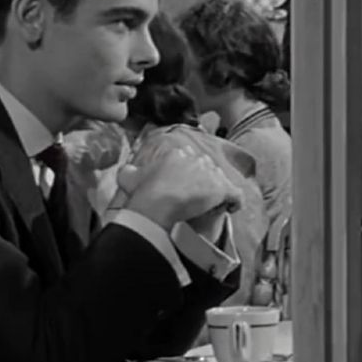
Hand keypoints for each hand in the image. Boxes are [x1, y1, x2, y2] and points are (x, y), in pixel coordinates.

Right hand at [112, 138, 241, 231]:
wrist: (158, 204)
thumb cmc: (143, 192)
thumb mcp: (129, 177)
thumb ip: (129, 171)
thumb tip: (126, 170)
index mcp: (177, 153)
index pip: (188, 158)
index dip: (188, 172)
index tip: (185, 183)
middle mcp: (196, 159)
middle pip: (206, 167)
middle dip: (204, 179)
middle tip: (198, 194)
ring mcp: (211, 173)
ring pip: (220, 179)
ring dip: (217, 191)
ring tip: (212, 203)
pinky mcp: (222, 189)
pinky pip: (235, 194)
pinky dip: (234, 201)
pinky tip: (231, 208)